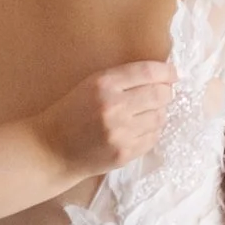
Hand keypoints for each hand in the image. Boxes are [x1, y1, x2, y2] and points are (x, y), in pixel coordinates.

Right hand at [35, 59, 174, 179]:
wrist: (51, 149)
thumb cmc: (71, 113)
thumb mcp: (90, 85)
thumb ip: (122, 79)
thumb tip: (161, 77)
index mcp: (104, 84)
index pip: (148, 72)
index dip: (167, 72)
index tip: (173, 74)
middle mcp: (114, 106)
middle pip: (160, 94)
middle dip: (166, 93)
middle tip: (162, 94)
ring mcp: (121, 132)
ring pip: (160, 117)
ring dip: (158, 113)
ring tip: (145, 114)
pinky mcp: (124, 153)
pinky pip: (152, 138)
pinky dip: (151, 132)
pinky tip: (138, 130)